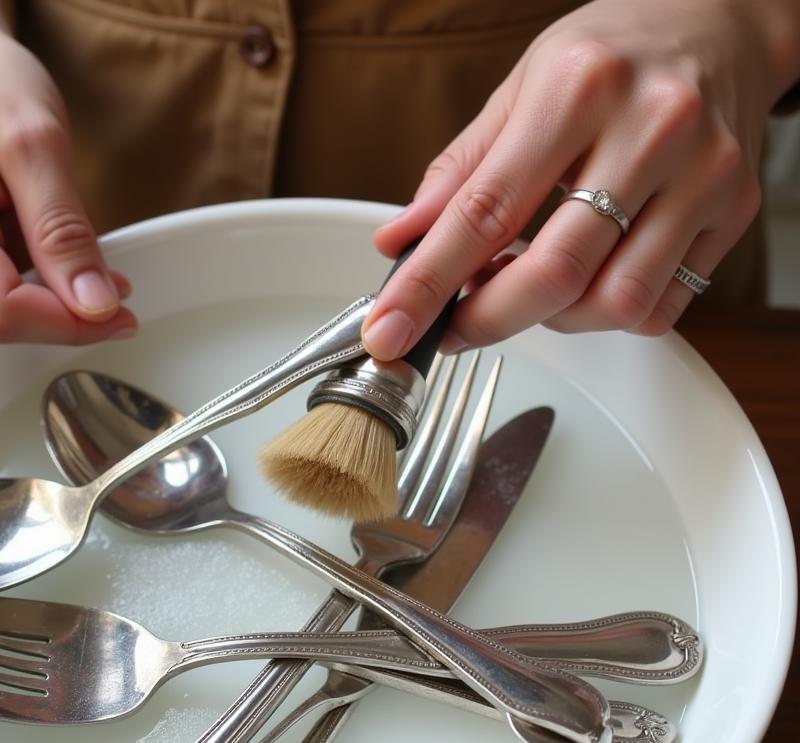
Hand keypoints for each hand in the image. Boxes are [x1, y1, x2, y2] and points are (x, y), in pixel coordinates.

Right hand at [0, 6, 135, 342]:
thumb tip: (94, 306)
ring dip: (49, 303)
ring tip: (62, 246)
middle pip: (0, 325)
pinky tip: (39, 253)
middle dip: (64, 314)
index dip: (69, 325)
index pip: (2, 312)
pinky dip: (32, 293)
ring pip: (0, 323)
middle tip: (112, 281)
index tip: (122, 314)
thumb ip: (64, 230)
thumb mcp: (39, 142)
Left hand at [363, 0, 799, 356]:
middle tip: (453, 329)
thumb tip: (399, 242)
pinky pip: (661, 309)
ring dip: (554, 320)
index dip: (427, 283)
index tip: (390, 330)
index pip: (484, 211)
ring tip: (531, 288)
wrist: (722, 23)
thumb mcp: (520, 89)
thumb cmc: (611, 55)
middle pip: (554, 271)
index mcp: (578, 88)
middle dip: (487, 319)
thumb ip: (459, 172)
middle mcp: (651, 129)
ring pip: (614, 302)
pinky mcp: (734, 212)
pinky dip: (608, 317)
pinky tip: (589, 284)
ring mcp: (703, 175)